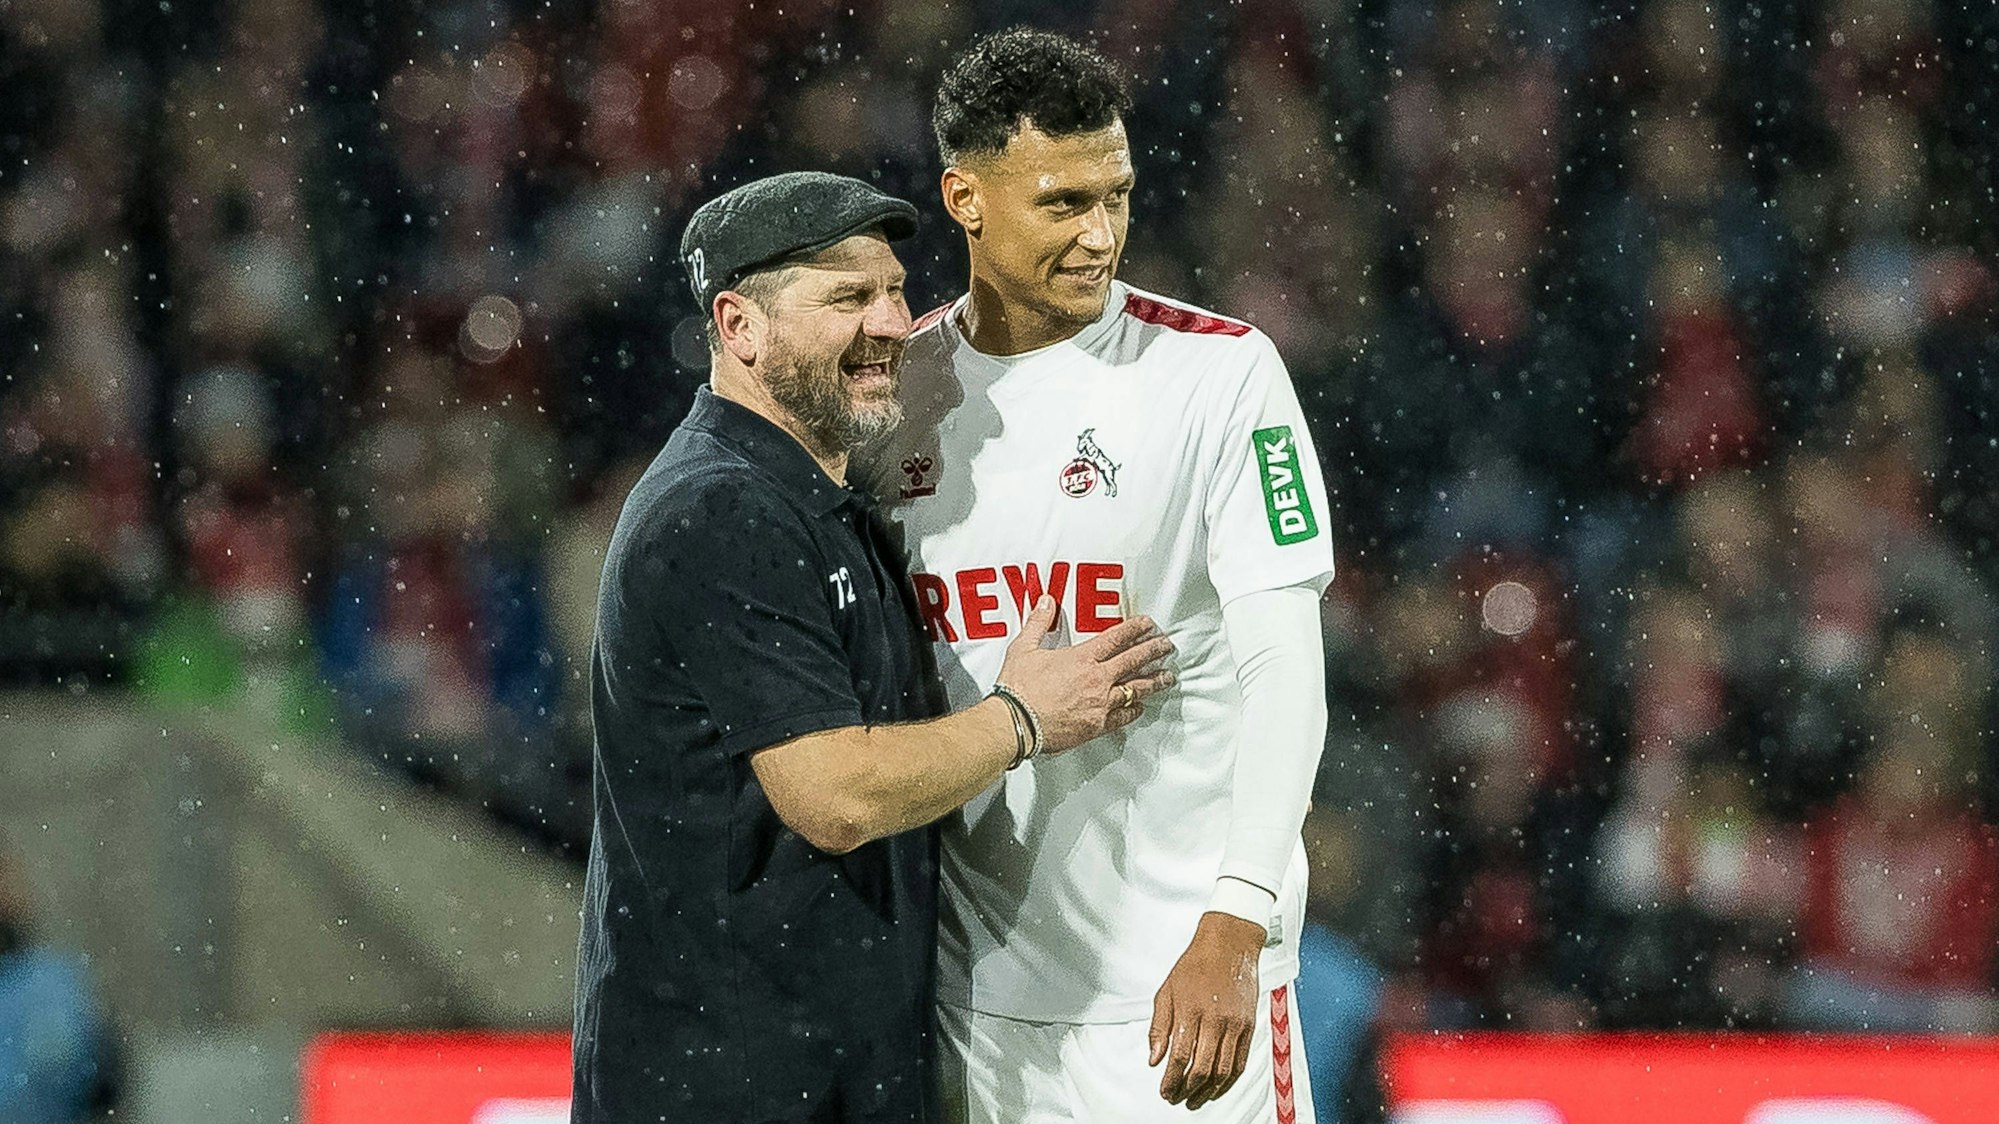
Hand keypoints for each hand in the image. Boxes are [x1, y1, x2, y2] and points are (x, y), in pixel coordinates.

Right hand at [995, 596, 1173, 754]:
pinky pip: (1123, 716)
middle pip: (1134, 660)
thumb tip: (1045, 602)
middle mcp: (1097, 679)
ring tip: (1167, 677)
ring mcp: (1100, 703)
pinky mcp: (1097, 725)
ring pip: (1136, 688)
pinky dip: (1134, 709)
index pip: (1116, 637)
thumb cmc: (1018, 688)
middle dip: (1154, 650)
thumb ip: (1038, 623)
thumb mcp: (1023, 648)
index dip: (1135, 628)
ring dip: (1154, 681)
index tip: (1149, 624)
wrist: (1016, 722)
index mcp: (1082, 658)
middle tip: (1167, 646)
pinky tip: (1141, 706)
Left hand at [1148, 912, 1264, 1109]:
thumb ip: (1159, 1027)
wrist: (1230, 945)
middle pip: (1202, 1068)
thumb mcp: (1167, 991)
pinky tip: (1217, 1088)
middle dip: (1187, 1090)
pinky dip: (1229, 1081)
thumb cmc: (1195, 965)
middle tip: (1176, 1098)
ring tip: (1194, 1100)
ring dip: (1208, 1091)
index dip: (1171, 1080)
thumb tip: (1154, 1059)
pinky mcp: (1249, 1026)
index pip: (1180, 1056)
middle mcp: (1215, 1019)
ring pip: (1223, 1071)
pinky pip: (1240, 1062)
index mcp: (1191, 1009)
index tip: (1164, 1090)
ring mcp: (1235, 1024)